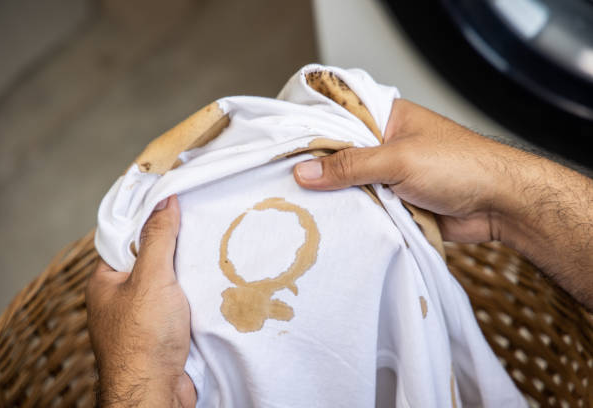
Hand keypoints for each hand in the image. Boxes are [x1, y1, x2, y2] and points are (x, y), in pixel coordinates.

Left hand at [86, 195, 195, 406]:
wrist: (155, 392)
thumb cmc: (144, 336)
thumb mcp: (152, 277)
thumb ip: (158, 238)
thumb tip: (165, 200)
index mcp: (105, 282)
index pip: (125, 238)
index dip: (148, 219)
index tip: (173, 201)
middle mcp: (119, 298)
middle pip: (148, 260)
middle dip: (173, 247)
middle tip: (198, 225)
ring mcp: (141, 317)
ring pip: (166, 284)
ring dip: (186, 274)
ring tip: (209, 250)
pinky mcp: (161, 333)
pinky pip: (178, 305)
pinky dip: (192, 296)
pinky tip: (210, 285)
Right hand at [294, 99, 515, 242]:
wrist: (500, 206)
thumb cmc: (459, 166)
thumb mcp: (398, 159)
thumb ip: (350, 166)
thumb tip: (303, 173)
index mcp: (386, 118)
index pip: (338, 121)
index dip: (310, 135)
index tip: (279, 151)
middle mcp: (384, 144)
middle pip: (340, 156)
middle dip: (318, 171)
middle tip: (280, 184)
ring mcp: (389, 175)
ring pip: (351, 184)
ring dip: (334, 196)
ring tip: (295, 206)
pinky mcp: (395, 202)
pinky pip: (365, 206)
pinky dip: (351, 214)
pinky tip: (326, 222)